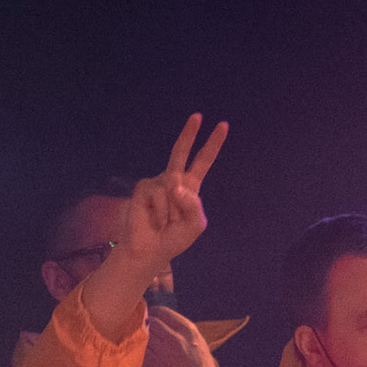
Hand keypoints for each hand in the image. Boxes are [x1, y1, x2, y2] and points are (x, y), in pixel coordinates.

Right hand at [117, 114, 226, 275]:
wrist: (150, 250)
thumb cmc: (173, 238)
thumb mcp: (195, 224)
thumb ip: (193, 204)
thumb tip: (175, 184)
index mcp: (190, 187)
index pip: (203, 161)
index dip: (213, 144)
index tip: (223, 126)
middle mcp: (173, 180)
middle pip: (180, 152)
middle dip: (189, 133)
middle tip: (197, 116)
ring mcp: (157, 182)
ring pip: (173, 187)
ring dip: (173, 211)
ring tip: (165, 223)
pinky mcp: (144, 188)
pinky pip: (159, 194)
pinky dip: (161, 212)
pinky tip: (155, 221)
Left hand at [143, 305, 217, 366]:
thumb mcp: (198, 343)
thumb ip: (182, 330)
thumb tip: (162, 320)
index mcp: (188, 330)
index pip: (162, 311)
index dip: (154, 313)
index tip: (151, 315)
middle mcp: (175, 338)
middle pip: (151, 322)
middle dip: (147, 324)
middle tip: (145, 327)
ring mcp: (163, 351)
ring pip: (145, 335)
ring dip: (143, 337)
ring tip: (146, 341)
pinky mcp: (154, 364)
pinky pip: (142, 351)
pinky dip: (142, 351)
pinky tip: (147, 354)